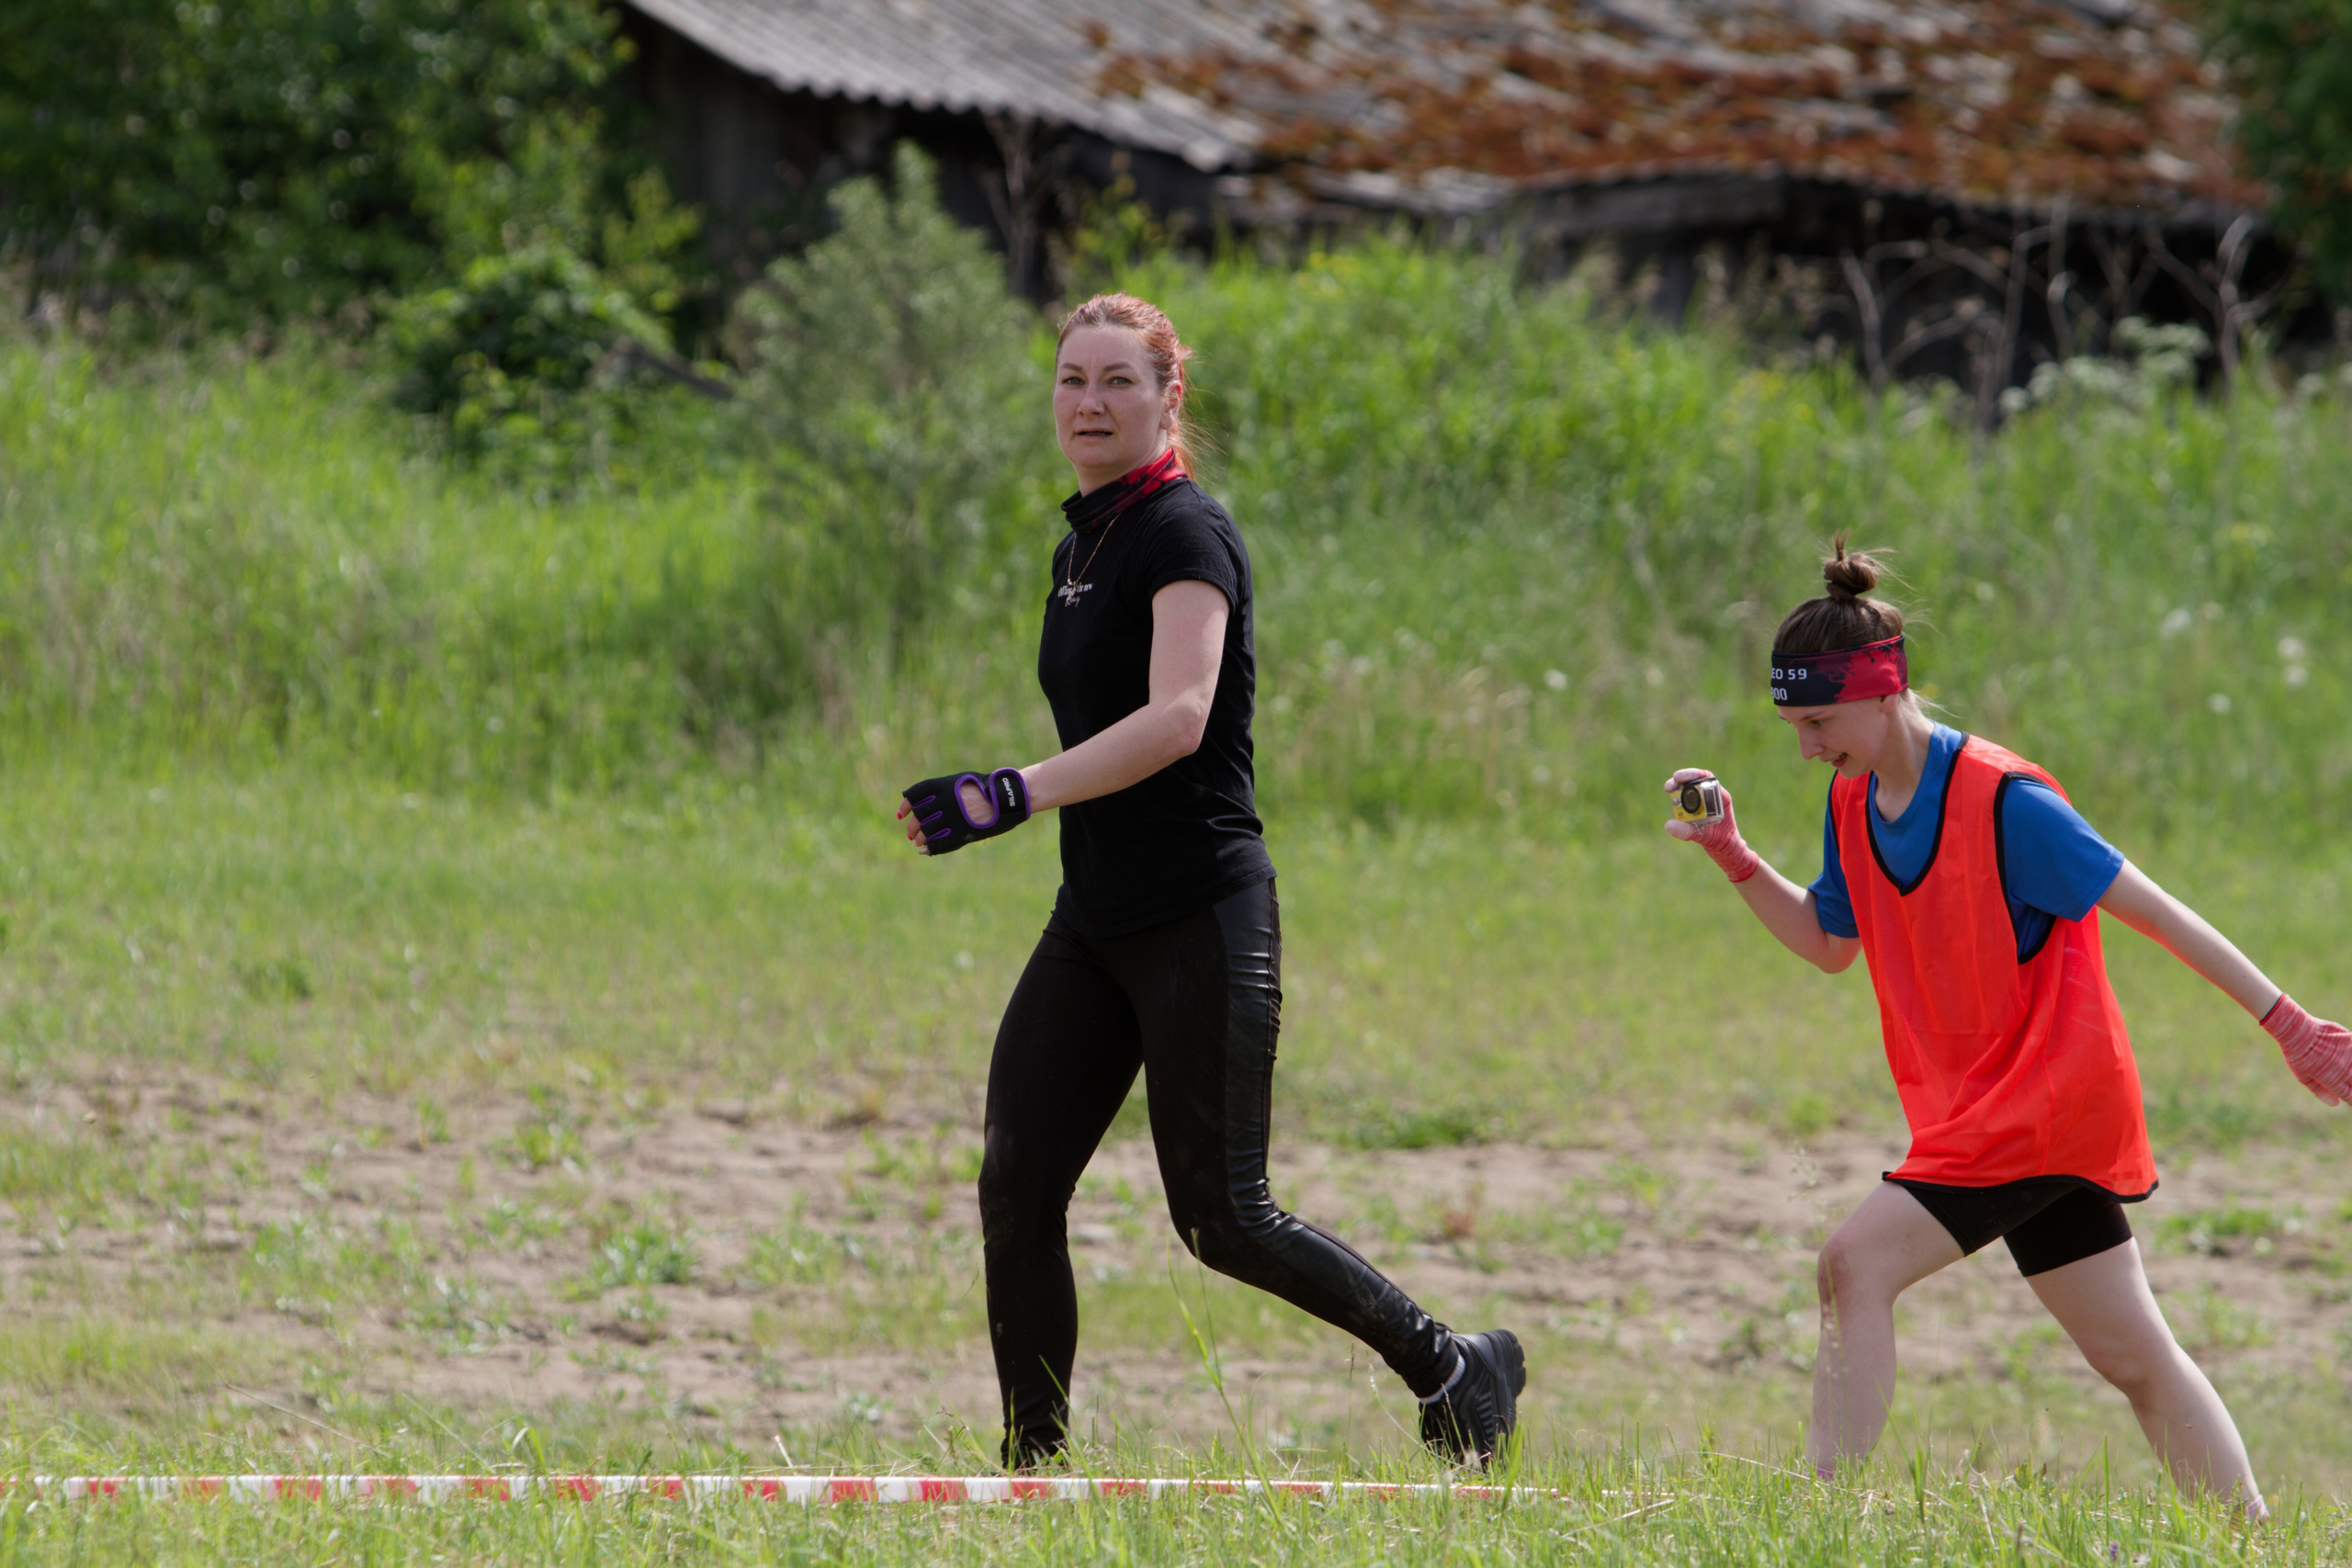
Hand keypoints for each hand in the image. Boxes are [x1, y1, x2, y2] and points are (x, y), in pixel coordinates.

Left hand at [900, 768, 1030, 855]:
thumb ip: (940, 792)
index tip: (902, 815)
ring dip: (919, 838)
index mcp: (943, 786)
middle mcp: (944, 801)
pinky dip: (930, 847)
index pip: (914, 796)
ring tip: (918, 842)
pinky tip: (927, 849)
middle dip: (912, 827)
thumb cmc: (984, 788)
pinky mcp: (960, 832)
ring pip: (925, 831)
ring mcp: (952, 818)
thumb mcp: (960, 782)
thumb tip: (920, 804)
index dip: (905, 806)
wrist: (1005, 798)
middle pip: (918, 816)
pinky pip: (938, 842)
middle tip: (911, 834)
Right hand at [1661, 768, 1760, 883]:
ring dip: (1677, 790)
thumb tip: (1669, 826)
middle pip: (1694, 782)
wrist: (1728, 853)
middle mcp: (1712, 798)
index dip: (1692, 774)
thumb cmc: (1725, 844)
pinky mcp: (1696, 812)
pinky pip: (1685, 803)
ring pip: (1688, 791)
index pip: (1706, 779)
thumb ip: (1690, 832)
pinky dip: (1677, 801)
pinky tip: (1673, 805)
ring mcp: (1703, 804)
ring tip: (1668, 791)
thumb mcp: (1708, 838)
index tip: (1678, 777)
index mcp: (1721, 798)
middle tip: (1668, 786)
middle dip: (1680, 781)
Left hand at [2261, 994, 2351, 1105]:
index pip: (2349, 1095)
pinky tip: (2348, 1056)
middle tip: (2348, 1084)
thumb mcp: (2303, 1076)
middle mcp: (2344, 1070)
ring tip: (2347, 1071)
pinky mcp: (2350, 1040)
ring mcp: (2349, 1055)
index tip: (2350, 1101)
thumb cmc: (2297, 1054)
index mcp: (2333, 1080)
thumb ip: (2320, 1091)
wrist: (2297, 1031)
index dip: (2351, 1100)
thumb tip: (2336, 1103)